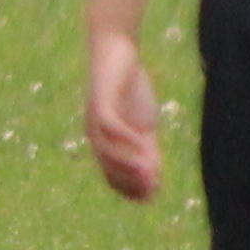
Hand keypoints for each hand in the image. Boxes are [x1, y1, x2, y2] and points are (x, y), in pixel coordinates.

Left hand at [83, 30, 165, 201]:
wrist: (118, 52)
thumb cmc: (130, 88)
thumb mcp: (143, 124)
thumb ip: (148, 149)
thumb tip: (154, 177)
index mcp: (105, 144)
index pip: (112, 177)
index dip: (130, 190)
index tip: (151, 197)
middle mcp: (95, 136)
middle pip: (109, 169)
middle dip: (131, 182)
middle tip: (154, 188)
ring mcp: (95, 121)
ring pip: (106, 152)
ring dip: (129, 164)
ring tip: (149, 173)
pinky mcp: (100, 103)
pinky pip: (110, 126)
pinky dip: (126, 138)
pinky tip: (145, 143)